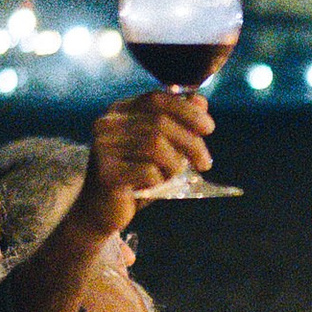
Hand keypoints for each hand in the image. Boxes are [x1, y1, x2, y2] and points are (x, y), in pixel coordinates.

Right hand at [78, 91, 209, 231]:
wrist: (102, 211)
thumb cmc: (135, 177)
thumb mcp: (161, 149)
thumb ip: (178, 124)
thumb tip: (200, 101)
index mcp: (119, 111)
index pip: (157, 99)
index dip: (187, 111)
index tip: (209, 128)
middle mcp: (107, 124)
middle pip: (160, 123)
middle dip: (191, 143)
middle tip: (205, 163)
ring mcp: (103, 147)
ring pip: (156, 146)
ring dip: (176, 164)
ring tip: (177, 177)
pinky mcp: (106, 173)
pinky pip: (148, 172)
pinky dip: (161, 181)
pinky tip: (155, 188)